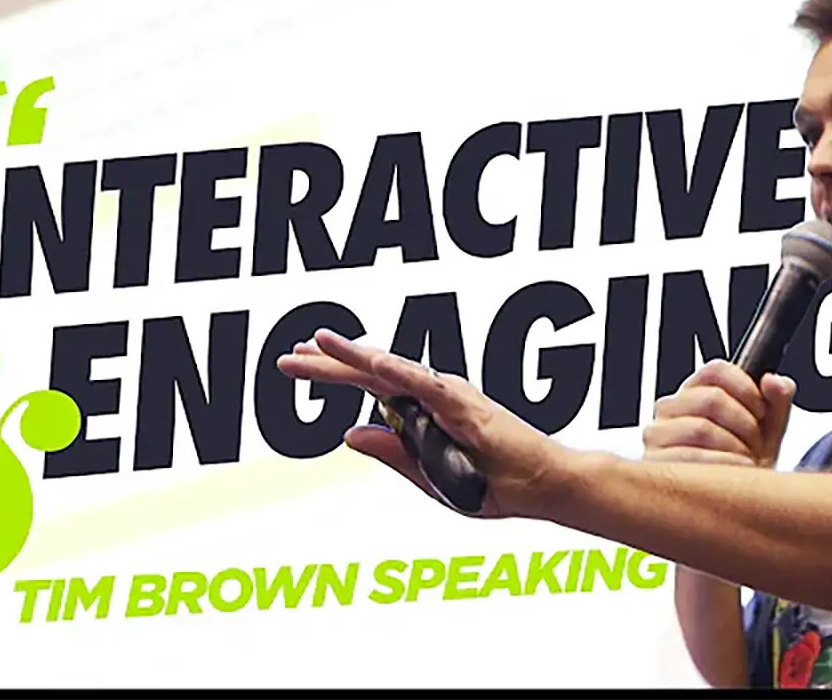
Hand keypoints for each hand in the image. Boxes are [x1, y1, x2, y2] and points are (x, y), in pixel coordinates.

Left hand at [275, 329, 570, 518]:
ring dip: (353, 355)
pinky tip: (371, 360)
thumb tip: (349, 433)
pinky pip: (424, 384)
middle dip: (328, 362)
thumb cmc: (497, 483)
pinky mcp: (465, 404)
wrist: (542, 487)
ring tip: (316, 343)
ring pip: (391, 369)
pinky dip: (398, 369)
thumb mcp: (430, 476)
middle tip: (289, 353)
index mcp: (424, 412)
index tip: (300, 360)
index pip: (370, 385)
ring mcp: (448, 397)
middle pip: (371, 372)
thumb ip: (392, 454)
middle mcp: (432, 396)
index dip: (334, 372)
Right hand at [643, 360, 795, 468]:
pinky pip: (688, 458)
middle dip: (744, 425)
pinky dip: (718, 466)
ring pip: (701, 428)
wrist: (727, 505)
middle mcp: (671, 408)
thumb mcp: (768, 431)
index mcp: (695, 392)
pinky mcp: (653, 463)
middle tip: (755, 444)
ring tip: (743, 462)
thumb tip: (774, 381)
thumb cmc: (743, 465)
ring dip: (733, 448)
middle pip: (712, 398)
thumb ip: (777, 400)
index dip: (746, 388)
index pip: (716, 370)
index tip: (761, 410)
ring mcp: (657, 434)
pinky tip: (729, 474)